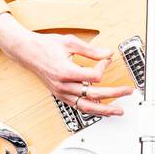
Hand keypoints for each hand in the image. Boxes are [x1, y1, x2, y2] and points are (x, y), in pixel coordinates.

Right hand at [1, 29, 134, 116]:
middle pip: (94, 95)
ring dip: (104, 110)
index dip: (104, 67)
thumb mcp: (70, 42)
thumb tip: (108, 54)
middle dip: (114, 94)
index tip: (106, 59)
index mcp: (66, 72)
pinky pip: (77, 106)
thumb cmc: (45, 46)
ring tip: (118, 111)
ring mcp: (61, 92)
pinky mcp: (60, 95)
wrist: (27, 52)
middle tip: (127, 91)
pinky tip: (100, 109)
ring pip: (86, 106)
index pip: (94, 77)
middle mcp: (63, 86)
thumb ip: (91, 50)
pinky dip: (90, 109)